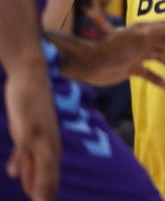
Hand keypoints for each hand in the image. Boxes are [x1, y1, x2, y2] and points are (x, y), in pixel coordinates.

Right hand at [4, 66, 57, 200]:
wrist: (31, 75)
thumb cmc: (30, 106)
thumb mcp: (27, 133)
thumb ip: (25, 154)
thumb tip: (18, 175)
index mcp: (51, 141)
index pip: (52, 169)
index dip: (50, 187)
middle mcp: (49, 139)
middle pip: (50, 169)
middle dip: (48, 189)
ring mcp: (39, 132)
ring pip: (41, 161)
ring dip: (39, 181)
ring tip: (38, 200)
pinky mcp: (27, 125)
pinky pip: (23, 145)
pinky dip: (20, 159)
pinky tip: (12, 174)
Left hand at [64, 22, 164, 88]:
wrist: (88, 65)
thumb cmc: (114, 50)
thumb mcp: (140, 42)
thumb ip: (162, 40)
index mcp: (146, 30)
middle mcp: (144, 40)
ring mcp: (137, 54)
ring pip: (161, 58)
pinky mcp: (131, 68)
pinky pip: (149, 72)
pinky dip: (158, 78)